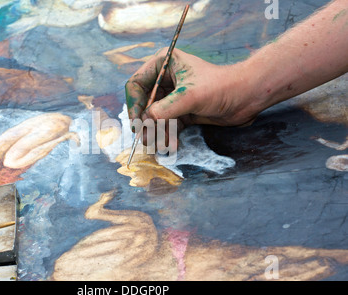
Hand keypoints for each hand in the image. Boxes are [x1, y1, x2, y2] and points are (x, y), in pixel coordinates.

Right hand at [125, 48, 259, 150]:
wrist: (246, 98)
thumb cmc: (221, 87)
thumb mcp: (189, 96)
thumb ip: (164, 110)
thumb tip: (144, 124)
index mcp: (163, 64)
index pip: (136, 84)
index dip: (134, 104)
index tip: (136, 123)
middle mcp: (165, 79)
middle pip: (143, 104)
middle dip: (145, 123)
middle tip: (145, 140)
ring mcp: (172, 96)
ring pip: (154, 117)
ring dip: (156, 132)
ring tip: (161, 145)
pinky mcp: (181, 111)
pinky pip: (166, 125)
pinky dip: (167, 135)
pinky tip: (171, 144)